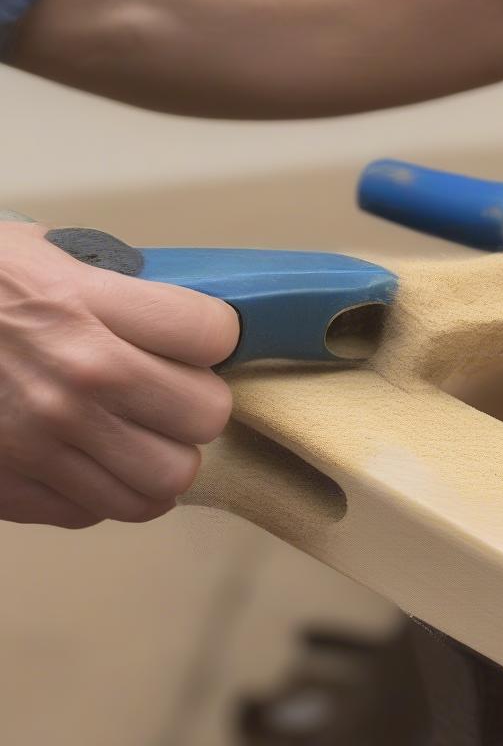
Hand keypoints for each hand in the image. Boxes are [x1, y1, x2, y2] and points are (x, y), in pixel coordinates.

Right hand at [0, 222, 238, 527]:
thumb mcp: (45, 258)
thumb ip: (118, 292)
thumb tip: (180, 324)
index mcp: (85, 308)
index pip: (212, 333)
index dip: (217, 335)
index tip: (201, 336)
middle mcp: (74, 380)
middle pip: (205, 416)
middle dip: (200, 402)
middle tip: (176, 390)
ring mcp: (42, 442)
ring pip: (166, 482)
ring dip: (163, 456)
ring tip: (142, 434)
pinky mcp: (10, 490)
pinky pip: (98, 510)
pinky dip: (105, 490)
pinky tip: (89, 457)